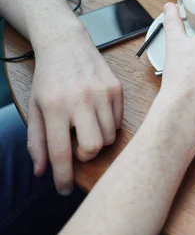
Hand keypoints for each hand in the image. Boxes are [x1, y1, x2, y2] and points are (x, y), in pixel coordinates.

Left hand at [28, 20, 122, 195]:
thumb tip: (41, 171)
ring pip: (109, 136)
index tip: (65, 190)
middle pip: (93, 146)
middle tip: (78, 147)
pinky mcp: (117, 89)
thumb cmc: (49, 79)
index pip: (60, 152)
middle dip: (87, 154)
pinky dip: (109, 125)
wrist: (67, 45)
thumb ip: (37, 141)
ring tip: (87, 126)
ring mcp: (102, 94)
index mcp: (55, 107)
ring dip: (98, 139)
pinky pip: (119, 121)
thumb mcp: (35, 108)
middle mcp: (81, 100)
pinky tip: (97, 114)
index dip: (63, 176)